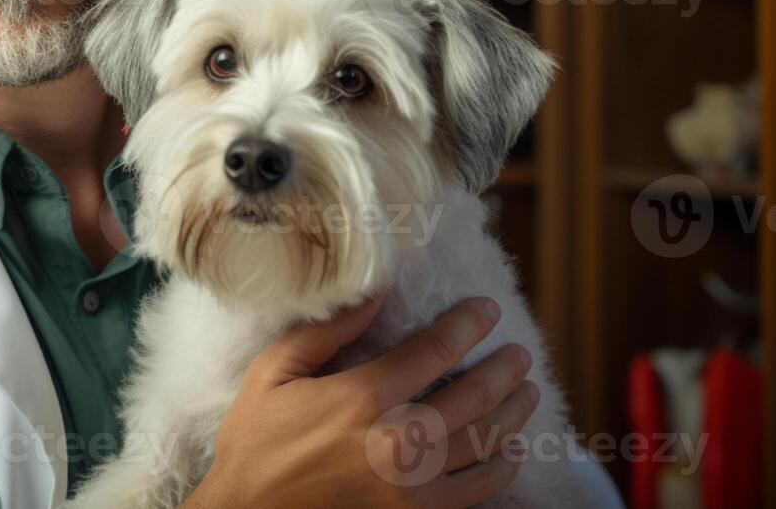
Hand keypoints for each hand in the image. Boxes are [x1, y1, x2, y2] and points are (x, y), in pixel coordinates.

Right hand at [179, 296, 536, 508]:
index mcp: (362, 396)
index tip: (487, 309)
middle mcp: (396, 440)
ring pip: (482, 443)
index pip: (436, 350)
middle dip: (503, 369)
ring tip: (525, 391)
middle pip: (472, 397)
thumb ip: (328, 330)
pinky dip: (499, 470)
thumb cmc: (255, 438)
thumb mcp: (274, 370)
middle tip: (519, 353)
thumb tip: (374, 292)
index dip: (468, 324)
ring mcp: (409, 485)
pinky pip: (473, 493)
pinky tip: (510, 452)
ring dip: (512, 413)